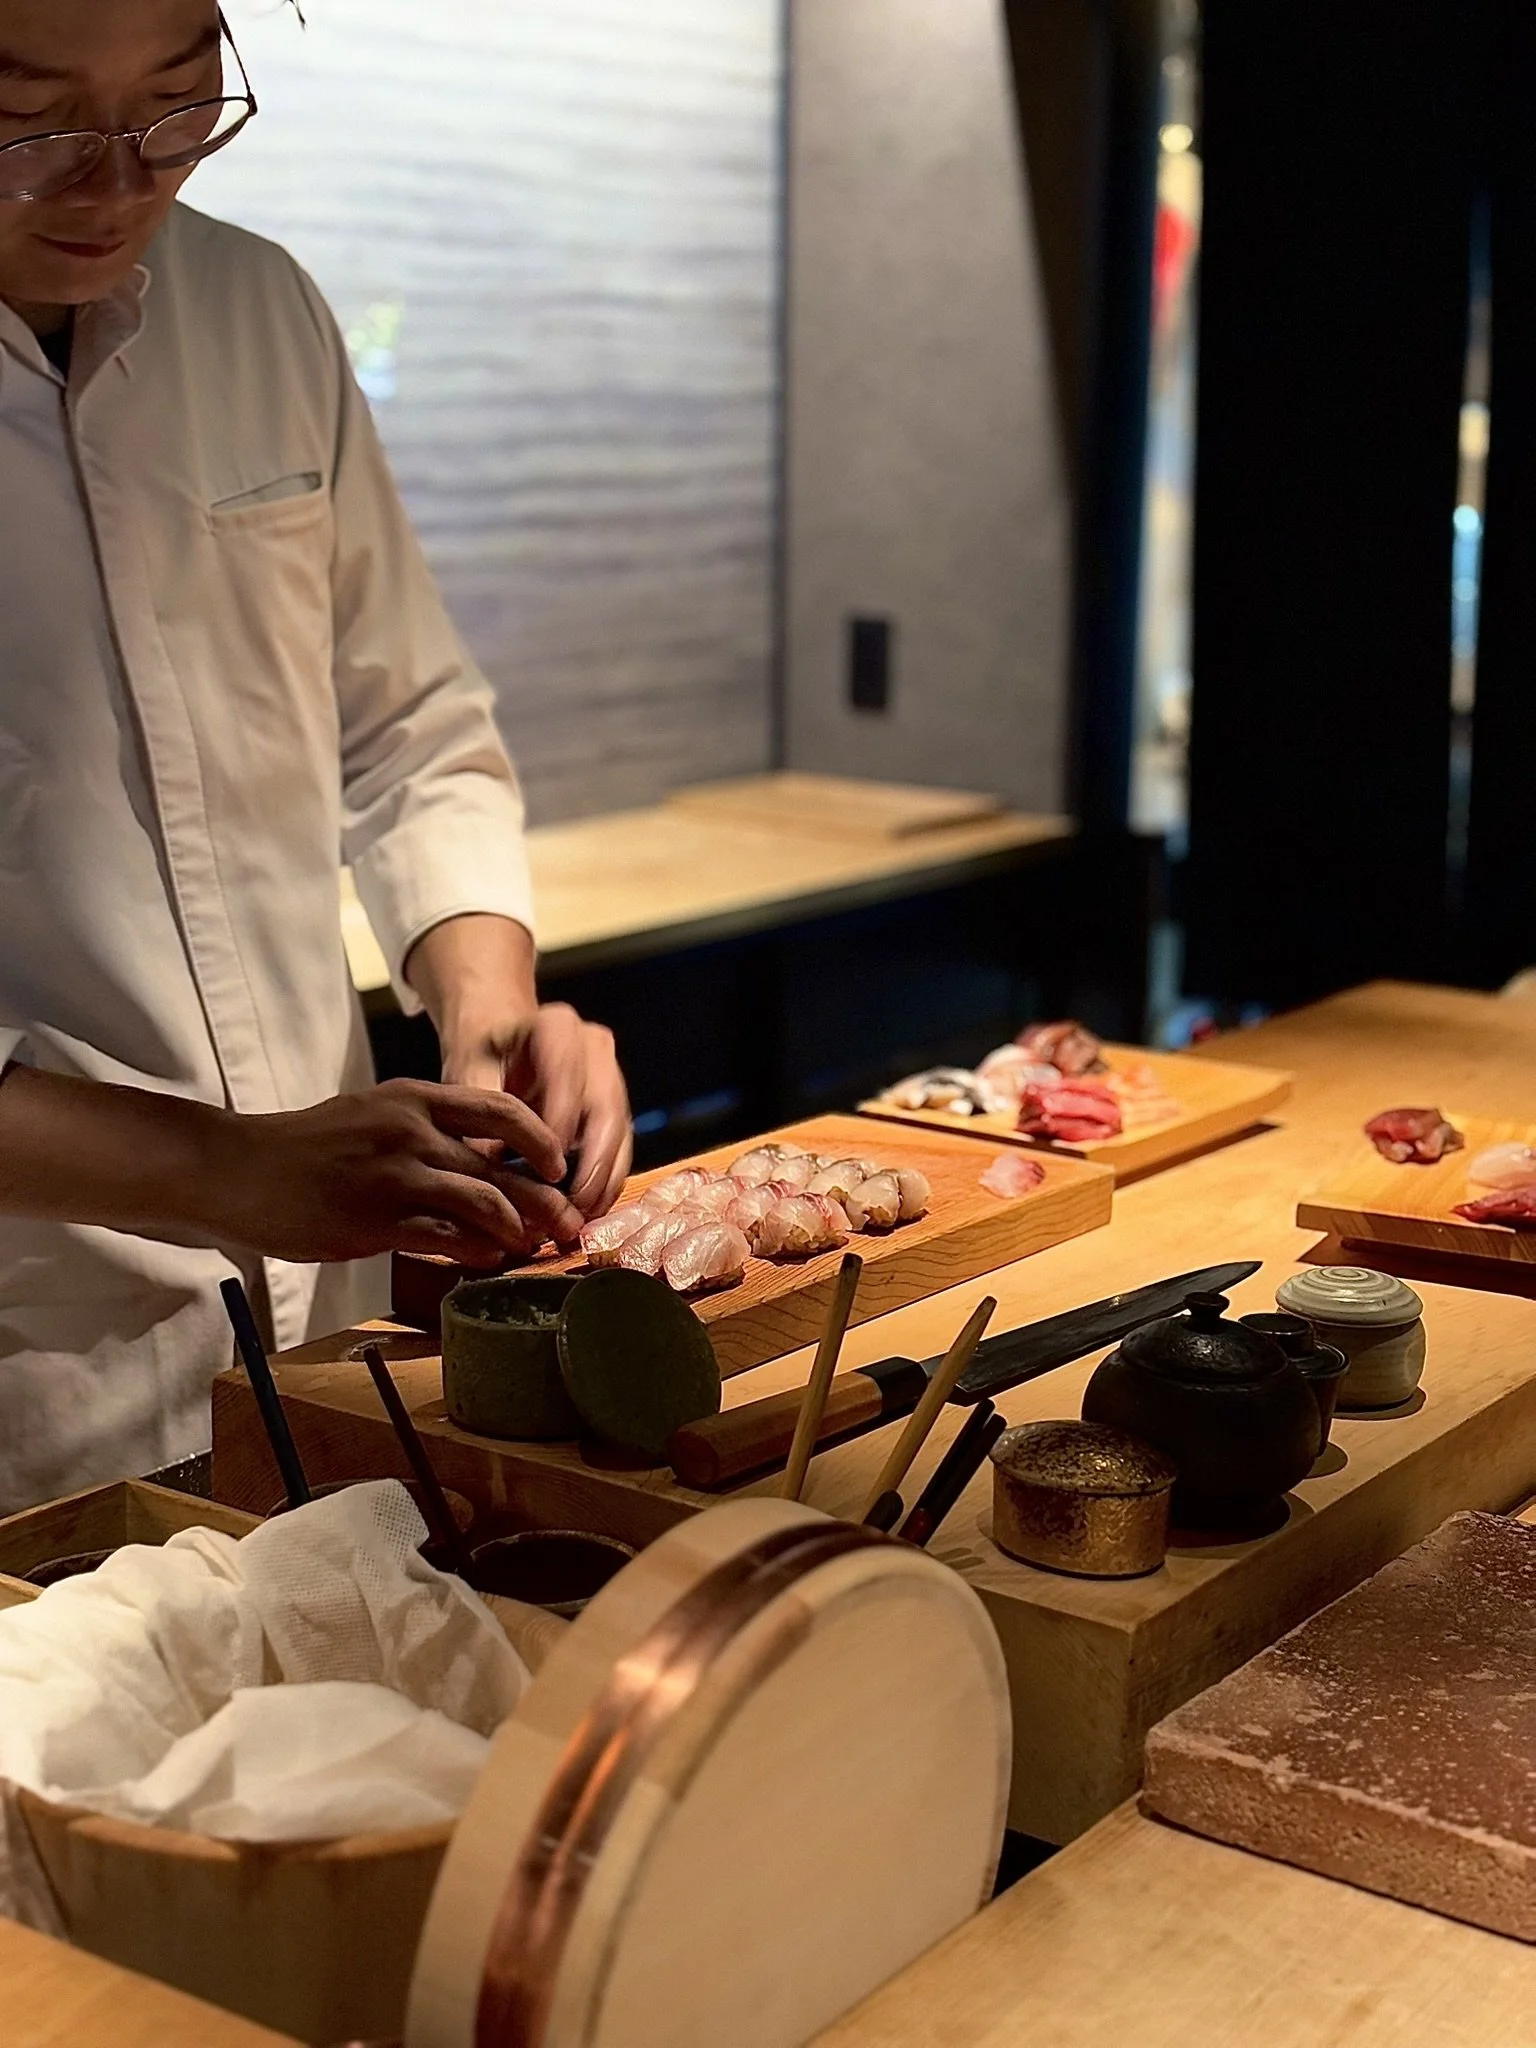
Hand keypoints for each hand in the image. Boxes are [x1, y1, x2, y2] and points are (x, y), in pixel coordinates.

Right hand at [212, 1079, 586, 1265]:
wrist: (236, 1168)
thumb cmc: (306, 1149)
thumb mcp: (371, 1116)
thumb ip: (424, 1132)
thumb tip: (482, 1162)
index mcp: (413, 1098)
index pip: (500, 1108)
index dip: (540, 1139)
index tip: (558, 1165)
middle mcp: (409, 1129)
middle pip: (502, 1164)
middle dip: (545, 1200)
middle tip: (567, 1225)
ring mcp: (392, 1174)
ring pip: (483, 1200)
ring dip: (517, 1230)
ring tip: (531, 1247)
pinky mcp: (373, 1219)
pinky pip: (445, 1238)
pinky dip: (476, 1251)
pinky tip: (487, 1260)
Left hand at [404, 915, 633, 1217]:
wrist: (498, 1044)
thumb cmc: (480, 1054)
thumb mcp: (468, 1071)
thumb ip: (477, 1110)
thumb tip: (484, 1164)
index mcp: (557, 1027)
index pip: (567, 1071)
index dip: (563, 1119)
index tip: (550, 1165)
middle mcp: (594, 1048)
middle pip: (606, 1106)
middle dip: (595, 1162)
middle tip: (575, 1206)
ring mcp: (610, 1077)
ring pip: (620, 1131)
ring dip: (605, 1179)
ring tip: (583, 1218)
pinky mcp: (614, 1108)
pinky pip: (619, 1147)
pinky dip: (606, 1181)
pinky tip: (589, 1211)